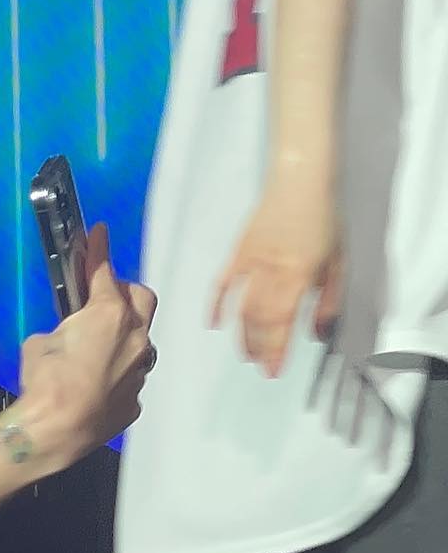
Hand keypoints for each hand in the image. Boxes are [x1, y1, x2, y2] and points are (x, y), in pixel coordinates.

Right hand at [16, 225, 156, 465]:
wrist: (56, 428)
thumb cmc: (46, 381)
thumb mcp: (40, 342)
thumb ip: (61, 331)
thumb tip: (64, 338)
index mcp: (108, 314)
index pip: (104, 272)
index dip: (98, 250)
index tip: (98, 234)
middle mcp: (134, 338)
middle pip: (141, 298)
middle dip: (123, 292)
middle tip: (101, 297)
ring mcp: (139, 370)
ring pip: (140, 341)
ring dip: (123, 337)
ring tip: (95, 348)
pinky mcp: (135, 400)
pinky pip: (131, 377)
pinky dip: (116, 374)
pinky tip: (94, 383)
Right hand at [211, 180, 340, 377]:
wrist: (300, 181)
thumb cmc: (322, 217)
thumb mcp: (338, 263)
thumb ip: (329, 301)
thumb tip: (319, 331)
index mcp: (299, 275)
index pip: (283, 324)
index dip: (276, 351)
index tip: (273, 370)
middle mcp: (272, 272)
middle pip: (258, 320)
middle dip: (259, 348)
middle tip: (261, 366)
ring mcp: (251, 262)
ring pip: (241, 308)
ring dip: (242, 334)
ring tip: (246, 353)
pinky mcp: (239, 252)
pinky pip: (222, 283)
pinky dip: (215, 305)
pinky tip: (214, 323)